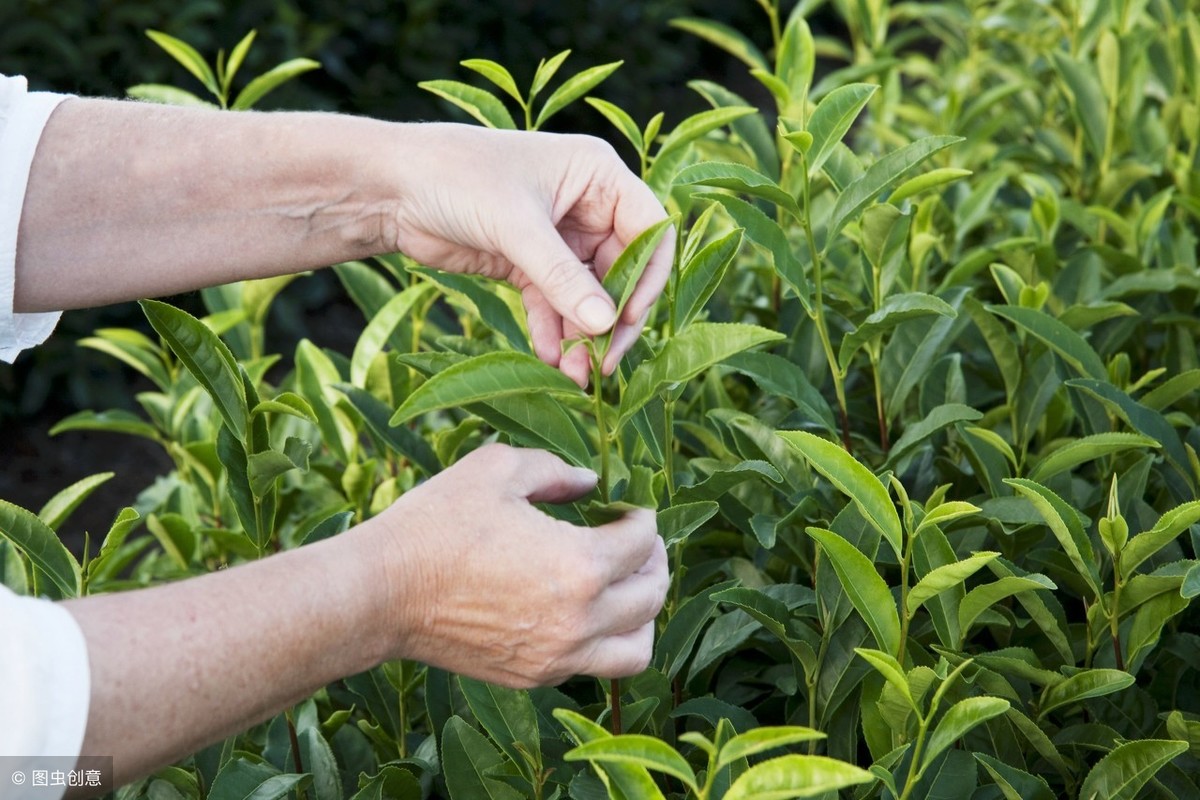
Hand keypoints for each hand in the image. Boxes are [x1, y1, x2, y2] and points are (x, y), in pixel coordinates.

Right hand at [372, 444, 667, 686]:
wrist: (381, 594)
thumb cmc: (436, 525)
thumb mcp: (497, 470)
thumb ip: (555, 469)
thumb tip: (589, 481)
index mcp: (580, 564)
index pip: (643, 542)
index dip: (643, 518)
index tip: (628, 508)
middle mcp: (579, 619)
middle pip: (652, 595)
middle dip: (653, 561)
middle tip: (636, 543)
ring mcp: (557, 655)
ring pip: (638, 648)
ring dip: (643, 614)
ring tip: (625, 588)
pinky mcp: (533, 676)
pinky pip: (594, 666)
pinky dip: (605, 640)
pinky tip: (583, 612)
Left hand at [389, 124, 674, 385]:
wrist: (389, 188)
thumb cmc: (456, 178)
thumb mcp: (516, 226)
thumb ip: (563, 277)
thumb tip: (607, 324)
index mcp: (598, 176)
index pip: (649, 230)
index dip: (647, 277)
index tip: (627, 318)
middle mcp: (586, 206)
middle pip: (622, 272)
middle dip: (611, 318)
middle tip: (604, 363)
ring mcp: (558, 238)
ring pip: (587, 296)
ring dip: (582, 337)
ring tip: (574, 376)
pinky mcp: (527, 264)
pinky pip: (553, 306)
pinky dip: (552, 334)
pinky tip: (547, 361)